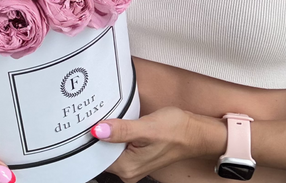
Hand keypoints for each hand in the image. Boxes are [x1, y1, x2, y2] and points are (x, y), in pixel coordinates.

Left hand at [91, 107, 224, 182]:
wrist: (194, 131)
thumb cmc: (176, 130)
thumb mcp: (146, 127)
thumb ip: (121, 130)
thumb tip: (98, 131)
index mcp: (128, 167)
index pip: (97, 155)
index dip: (92, 137)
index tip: (91, 121)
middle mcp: (129, 170)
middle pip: (102, 152)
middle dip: (100, 134)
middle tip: (102, 115)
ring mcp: (133, 164)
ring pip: (110, 147)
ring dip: (109, 133)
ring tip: (112, 118)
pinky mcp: (136, 155)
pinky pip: (119, 145)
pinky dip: (117, 134)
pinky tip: (120, 124)